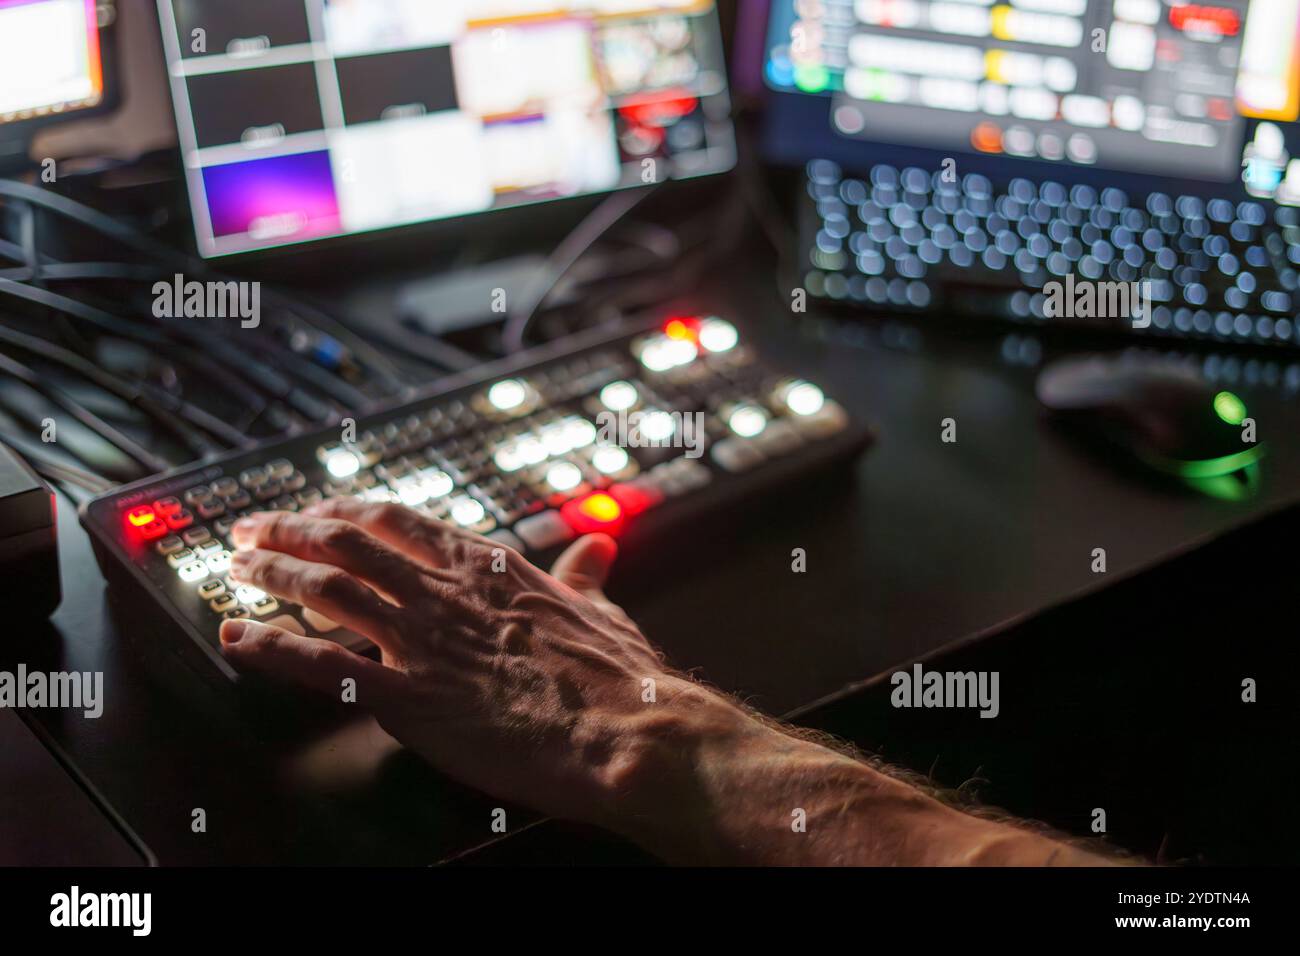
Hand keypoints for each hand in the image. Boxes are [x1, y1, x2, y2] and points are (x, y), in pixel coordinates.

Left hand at [219, 499, 736, 832]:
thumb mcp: (600, 610)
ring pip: (325, 588)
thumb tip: (598, 547)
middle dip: (289, 531)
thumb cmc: (618, 675)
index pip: (396, 520)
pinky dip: (272, 648)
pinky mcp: (410, 698)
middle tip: (250, 531)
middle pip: (345, 542)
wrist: (625, 729)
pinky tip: (238, 638)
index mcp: (485, 567)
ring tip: (234, 570)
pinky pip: (324, 666)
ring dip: (271, 574)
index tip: (315, 509)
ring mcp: (423, 641)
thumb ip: (584, 577)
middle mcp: (444, 592)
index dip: (344, 510)